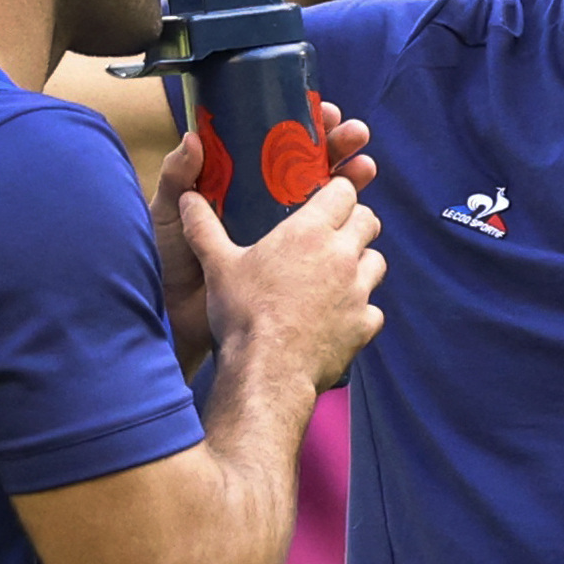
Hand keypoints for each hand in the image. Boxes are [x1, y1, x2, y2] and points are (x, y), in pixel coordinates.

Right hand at [149, 98, 374, 370]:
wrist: (268, 371)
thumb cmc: (243, 314)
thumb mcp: (217, 266)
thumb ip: (203, 228)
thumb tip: (187, 198)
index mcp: (310, 232)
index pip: (344, 192)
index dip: (337, 194)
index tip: (325, 203)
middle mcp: (342, 255)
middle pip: (368, 221)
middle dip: (355, 224)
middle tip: (333, 237)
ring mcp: (359, 291)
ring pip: (376, 262)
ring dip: (362, 265)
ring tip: (336, 277)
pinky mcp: (365, 324)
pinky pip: (373, 309)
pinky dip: (360, 311)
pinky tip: (337, 318)